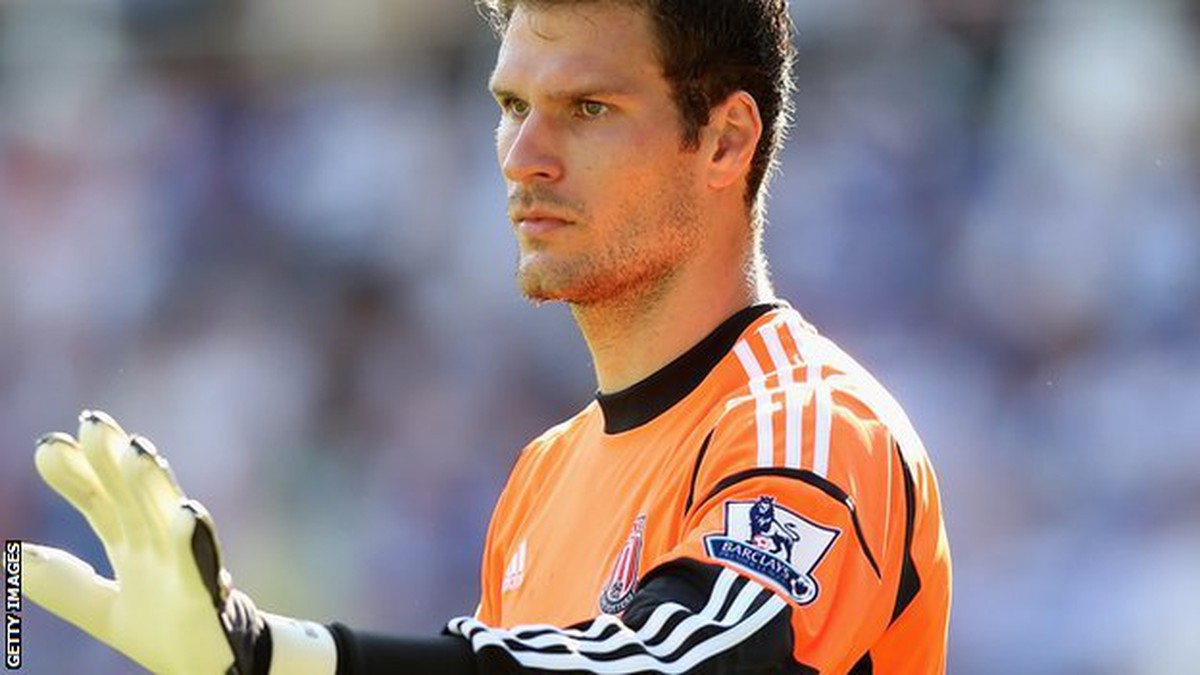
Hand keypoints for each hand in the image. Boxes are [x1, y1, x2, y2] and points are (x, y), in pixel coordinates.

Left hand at [23, 410, 265, 673]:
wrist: (215, 667)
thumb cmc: (170, 632)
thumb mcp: (104, 611)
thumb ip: (65, 585)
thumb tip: (11, 558)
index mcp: (135, 547)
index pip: (101, 502)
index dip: (76, 475)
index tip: (48, 446)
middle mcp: (159, 546)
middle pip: (133, 496)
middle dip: (113, 460)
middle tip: (92, 423)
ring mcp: (184, 565)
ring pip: (168, 517)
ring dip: (153, 484)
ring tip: (137, 450)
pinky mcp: (203, 595)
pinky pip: (200, 563)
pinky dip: (195, 538)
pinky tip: (188, 512)